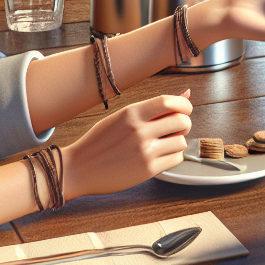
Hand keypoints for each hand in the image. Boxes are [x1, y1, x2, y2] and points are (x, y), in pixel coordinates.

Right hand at [61, 94, 192, 199]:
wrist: (79, 168)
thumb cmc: (99, 141)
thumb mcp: (122, 117)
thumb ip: (152, 107)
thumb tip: (186, 94)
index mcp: (132, 113)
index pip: (170, 102)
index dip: (184, 105)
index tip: (184, 110)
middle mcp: (139, 130)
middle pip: (181, 121)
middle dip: (184, 124)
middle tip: (175, 128)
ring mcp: (144, 151)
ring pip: (181, 141)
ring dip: (178, 141)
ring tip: (165, 143)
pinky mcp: (147, 170)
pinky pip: (176, 159)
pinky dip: (173, 156)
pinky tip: (161, 155)